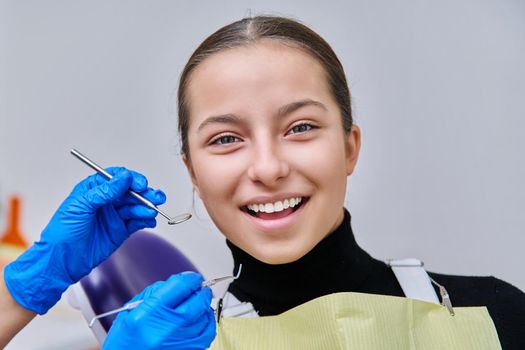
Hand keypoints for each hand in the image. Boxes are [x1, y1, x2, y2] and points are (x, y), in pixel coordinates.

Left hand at [3, 167, 165, 313]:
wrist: (62, 261)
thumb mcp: (81, 205)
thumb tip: (123, 177)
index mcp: (94, 190)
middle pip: (131, 192)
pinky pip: (137, 222)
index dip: (131, 179)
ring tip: (151, 212)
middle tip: (155, 197)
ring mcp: (114, 216)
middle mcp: (106, 201)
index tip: (139, 184)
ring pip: (136, 207)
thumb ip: (104, 191)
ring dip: (146, 207)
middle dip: (145, 193)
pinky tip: (150, 221)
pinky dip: (146, 220)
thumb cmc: (62, 232)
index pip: (117, 178)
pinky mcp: (120, 231)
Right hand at [102, 272, 215, 349]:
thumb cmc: (124, 344)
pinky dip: (207, 322)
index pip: (179, 286)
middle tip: (199, 289)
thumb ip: (153, 294)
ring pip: (204, 316)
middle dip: (200, 291)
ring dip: (204, 306)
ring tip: (197, 304)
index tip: (192, 278)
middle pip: (197, 301)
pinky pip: (208, 333)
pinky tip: (202, 319)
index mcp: (147, 314)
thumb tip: (177, 284)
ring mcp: (179, 343)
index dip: (190, 278)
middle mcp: (165, 329)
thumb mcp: (129, 313)